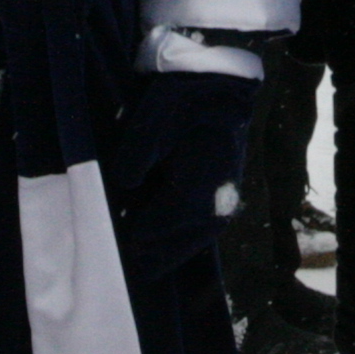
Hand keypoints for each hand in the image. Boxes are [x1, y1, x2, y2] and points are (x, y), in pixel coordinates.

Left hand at [105, 71, 258, 281]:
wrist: (221, 83)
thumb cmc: (185, 95)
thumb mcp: (155, 115)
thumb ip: (138, 151)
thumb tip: (127, 183)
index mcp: (203, 171)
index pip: (175, 214)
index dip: (152, 232)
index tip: (130, 246)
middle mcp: (221, 188)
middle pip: (193, 232)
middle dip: (165, 253)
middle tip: (138, 270)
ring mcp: (227, 189)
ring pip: (203, 231)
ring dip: (178, 250)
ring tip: (151, 265)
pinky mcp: (226, 186)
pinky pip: (209, 221)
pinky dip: (191, 237)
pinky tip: (175, 243)